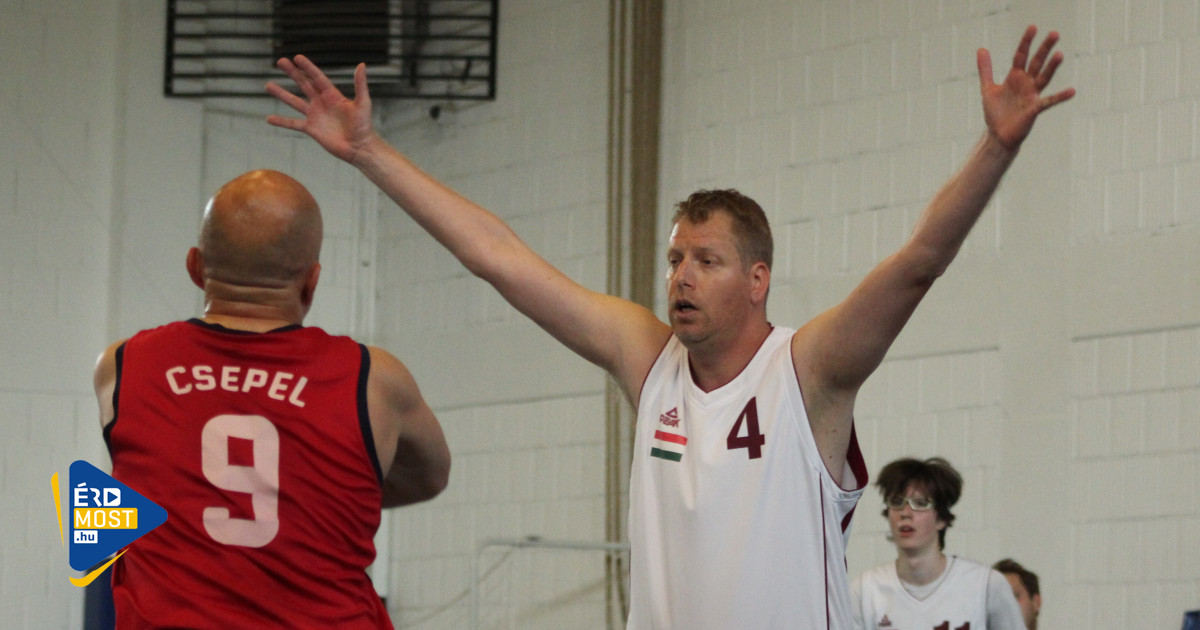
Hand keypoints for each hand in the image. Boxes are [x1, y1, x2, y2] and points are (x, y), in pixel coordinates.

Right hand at [265, 56, 375, 163]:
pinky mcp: (311, 129)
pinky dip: (281, 121)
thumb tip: (361, 65)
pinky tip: (269, 118)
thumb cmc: (364, 126)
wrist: (359, 147)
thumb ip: (360, 85)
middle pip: (304, 84)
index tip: (296, 57)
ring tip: (268, 85)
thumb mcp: (363, 103)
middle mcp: (322, 102)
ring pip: (294, 101)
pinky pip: (293, 123)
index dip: (307, 67)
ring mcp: (315, 115)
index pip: (317, 77)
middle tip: (280, 61)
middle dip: (292, 72)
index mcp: (333, 95)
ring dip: (281, 93)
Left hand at [977, 25, 1075, 151]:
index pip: (1021, 55)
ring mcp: (1032, 95)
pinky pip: (1048, 102)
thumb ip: (985, 69)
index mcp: (1015, 77)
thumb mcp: (988, 88)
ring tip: (1059, 54)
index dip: (1026, 42)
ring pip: (1043, 78)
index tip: (1033, 27)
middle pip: (1036, 63)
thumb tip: (981, 48)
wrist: (997, 135)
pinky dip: (1060, 97)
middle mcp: (1026, 83)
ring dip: (1051, 67)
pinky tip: (1072, 91)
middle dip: (1044, 49)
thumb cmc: (995, 112)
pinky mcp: (1034, 109)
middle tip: (1055, 33)